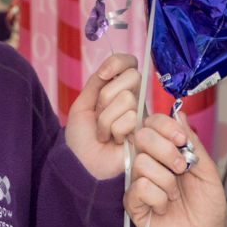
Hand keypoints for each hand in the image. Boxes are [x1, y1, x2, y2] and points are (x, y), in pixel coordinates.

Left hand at [64, 54, 141, 179]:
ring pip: (127, 99)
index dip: (118, 62)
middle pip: (132, 77)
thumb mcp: (83, 104)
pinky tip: (113, 141)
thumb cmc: (81, 137)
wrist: (80, 163)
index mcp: (119, 89)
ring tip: (103, 133)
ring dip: (106, 119)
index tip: (102, 75)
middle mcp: (134, 100)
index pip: (129, 63)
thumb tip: (107, 69)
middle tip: (98, 114)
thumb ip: (96, 84)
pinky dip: (113, 131)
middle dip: (107, 96)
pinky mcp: (145, 132)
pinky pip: (129, 119)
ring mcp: (141, 116)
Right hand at [126, 113, 226, 226]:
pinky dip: (158, 199)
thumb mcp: (208, 171)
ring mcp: (138, 181)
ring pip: (142, 163)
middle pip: (142, 136)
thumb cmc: (206, 208)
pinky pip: (139, 187)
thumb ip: (193, 144)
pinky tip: (164, 208)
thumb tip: (180, 113)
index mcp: (165, 151)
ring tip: (175, 196)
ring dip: (166, 181)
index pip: (152, 123)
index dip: (165, 126)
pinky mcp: (132, 202)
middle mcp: (149, 162)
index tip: (182, 141)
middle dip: (166, 151)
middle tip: (182, 170)